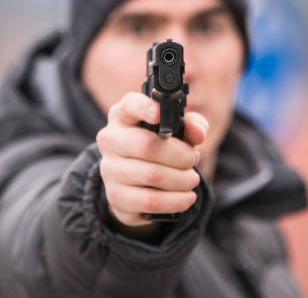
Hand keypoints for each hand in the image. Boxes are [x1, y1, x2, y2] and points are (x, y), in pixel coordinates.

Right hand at [97, 92, 208, 227]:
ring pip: (151, 175)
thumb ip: (192, 125)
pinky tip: (187, 197)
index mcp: (123, 116)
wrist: (136, 181)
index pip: (130, 106)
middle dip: (180, 155)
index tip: (161, 113)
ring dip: (181, 179)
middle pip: (147, 145)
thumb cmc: (160, 147)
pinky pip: (150, 201)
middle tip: (194, 159)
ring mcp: (109, 170)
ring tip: (192, 179)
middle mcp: (110, 140)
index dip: (145, 108)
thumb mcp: (177, 131)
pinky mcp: (115, 197)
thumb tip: (198, 132)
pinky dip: (175, 201)